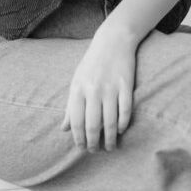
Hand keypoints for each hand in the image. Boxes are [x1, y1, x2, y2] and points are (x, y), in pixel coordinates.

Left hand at [61, 28, 136, 152]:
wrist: (113, 40)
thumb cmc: (92, 63)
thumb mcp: (77, 81)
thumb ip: (71, 106)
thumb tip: (64, 129)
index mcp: (78, 88)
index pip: (76, 122)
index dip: (79, 139)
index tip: (82, 148)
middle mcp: (93, 89)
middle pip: (93, 125)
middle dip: (93, 143)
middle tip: (95, 151)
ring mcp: (110, 87)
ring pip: (110, 122)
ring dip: (109, 139)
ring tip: (109, 147)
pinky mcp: (126, 85)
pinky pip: (125, 111)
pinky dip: (123, 124)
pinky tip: (120, 130)